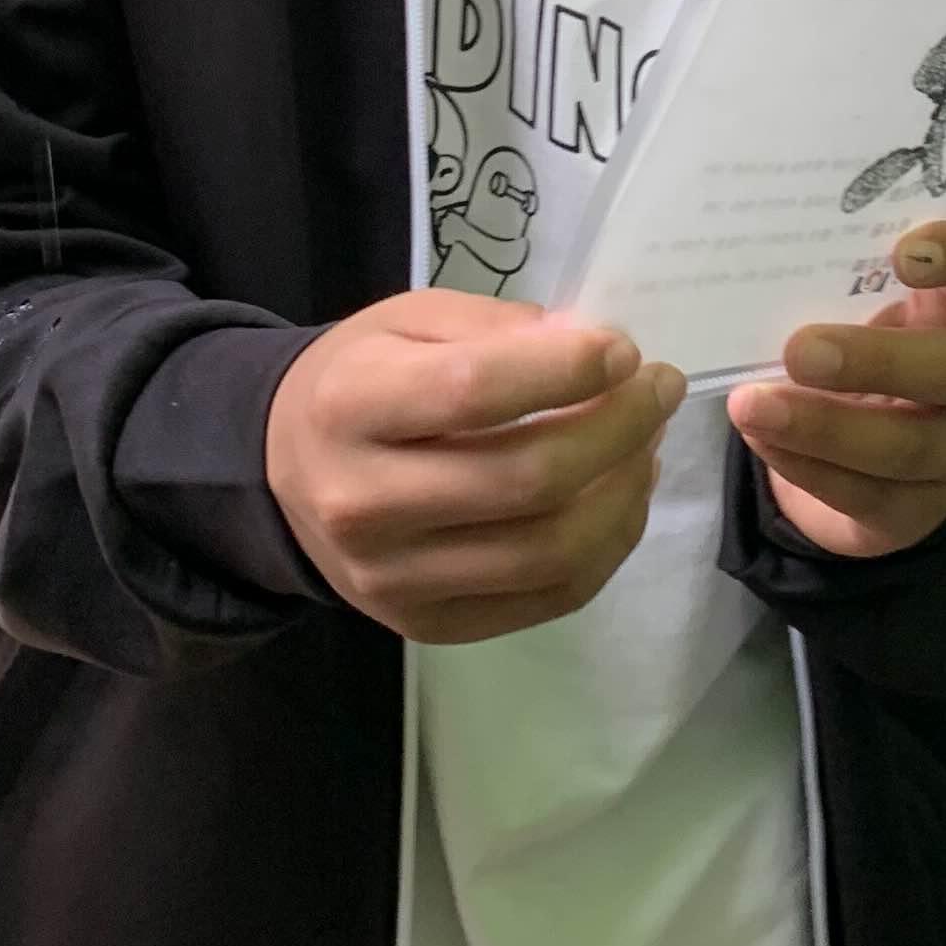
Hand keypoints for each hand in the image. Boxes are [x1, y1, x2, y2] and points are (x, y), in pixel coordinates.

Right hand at [266, 296, 684, 643]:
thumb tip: (597, 354)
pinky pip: (548, 598)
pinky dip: (607, 547)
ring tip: (647, 445)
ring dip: (625, 494)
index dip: (567, 371)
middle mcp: (362, 504)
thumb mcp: (412, 321)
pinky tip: (620, 497)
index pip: (474, 393)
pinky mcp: (427, 625)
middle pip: (527, 481)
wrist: (286, 469)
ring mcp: (393, 580)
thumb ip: (500, 329)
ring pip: (549, 552)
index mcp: (349, 407)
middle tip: (658, 390)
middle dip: (619, 431)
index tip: (624, 350)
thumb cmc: (362, 379)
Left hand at [727, 218, 945, 559]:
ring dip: (824, 427)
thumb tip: (756, 270)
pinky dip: (807, 468)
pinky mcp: (924, 509)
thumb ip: (832, 284)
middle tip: (801, 351)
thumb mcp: (859, 308)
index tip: (904, 254)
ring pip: (911, 446)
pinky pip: (868, 495)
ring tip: (753, 407)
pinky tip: (763, 441)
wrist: (868, 451)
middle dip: (878, 361)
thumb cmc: (860, 348)